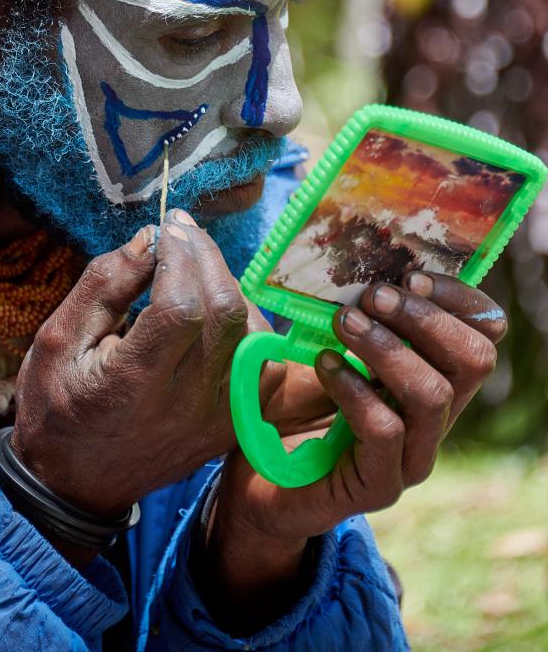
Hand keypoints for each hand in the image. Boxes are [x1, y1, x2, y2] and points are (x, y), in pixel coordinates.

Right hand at [11, 209, 272, 519]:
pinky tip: (218, 311)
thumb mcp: (57, 339)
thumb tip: (150, 239)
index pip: (182, 307)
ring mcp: (218, 419)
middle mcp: (188, 404)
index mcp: (135, 384)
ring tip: (195, 269)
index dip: (180, 256)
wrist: (75, 487)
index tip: (166, 228)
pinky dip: (248, 326)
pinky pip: (262, 364)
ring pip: (254, 333)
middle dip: (207, 258)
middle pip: (226, 312)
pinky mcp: (233, 425)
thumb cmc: (56, 408)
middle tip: (183, 233)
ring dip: (229, 288)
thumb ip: (104, 285)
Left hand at [206, 272, 505, 624]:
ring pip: (433, 395)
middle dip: (426, 319)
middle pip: (474, 362)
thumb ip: (354, 309)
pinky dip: (354, 389)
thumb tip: (354, 256)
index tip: (412, 274)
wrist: (258, 478)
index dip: (461, 299)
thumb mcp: (328, 342)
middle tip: (373, 296)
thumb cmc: (295, 402)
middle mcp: (435, 418)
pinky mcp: (379, 486)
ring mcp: (412, 457)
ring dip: (388, 349)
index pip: (483, 334)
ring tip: (343, 323)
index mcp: (434, 376)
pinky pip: (384, 430)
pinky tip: (323, 366)